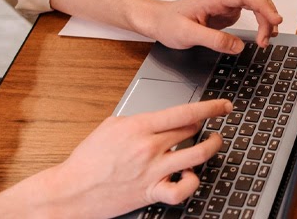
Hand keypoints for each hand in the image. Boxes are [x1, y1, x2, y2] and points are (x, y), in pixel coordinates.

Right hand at [36, 100, 232, 216]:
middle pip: (192, 130)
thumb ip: (139, 119)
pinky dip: (191, 182)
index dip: (211, 107)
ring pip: (197, 155)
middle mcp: (150, 147)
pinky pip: (181, 190)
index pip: (186, 112)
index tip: (224, 106)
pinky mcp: (151, 191)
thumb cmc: (88, 159)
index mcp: (140, 126)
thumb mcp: (111, 125)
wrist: (72, 190)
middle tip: (209, 123)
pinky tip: (190, 175)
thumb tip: (161, 118)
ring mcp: (153, 170)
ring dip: (211, 147)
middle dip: (205, 124)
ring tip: (214, 143)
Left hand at [135, 0, 282, 52]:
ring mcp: (226, 5)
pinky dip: (260, 22)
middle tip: (267, 39)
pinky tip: (261, 35)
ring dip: (266, 18)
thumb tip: (238, 46)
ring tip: (267, 39)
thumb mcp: (187, 34)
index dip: (264, 7)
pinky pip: (250, 13)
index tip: (275, 20)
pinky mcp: (227, 14)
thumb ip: (214, 40)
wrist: (157, 20)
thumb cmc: (168, 23)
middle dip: (268, 16)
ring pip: (256, 3)